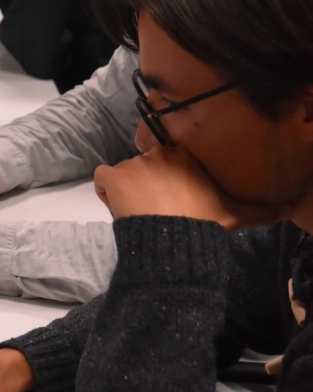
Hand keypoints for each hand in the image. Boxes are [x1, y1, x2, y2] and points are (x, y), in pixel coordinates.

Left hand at [94, 146, 285, 228]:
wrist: (175, 238)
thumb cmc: (205, 222)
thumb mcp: (236, 215)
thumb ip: (261, 209)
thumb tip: (289, 209)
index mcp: (186, 155)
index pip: (169, 158)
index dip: (168, 177)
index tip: (174, 196)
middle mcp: (159, 153)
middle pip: (147, 165)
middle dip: (149, 183)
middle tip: (158, 208)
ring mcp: (134, 163)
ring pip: (125, 174)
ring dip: (129, 190)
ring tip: (142, 213)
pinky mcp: (113, 175)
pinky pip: (102, 178)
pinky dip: (105, 192)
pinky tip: (119, 208)